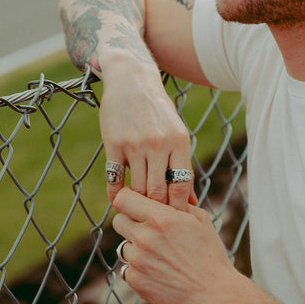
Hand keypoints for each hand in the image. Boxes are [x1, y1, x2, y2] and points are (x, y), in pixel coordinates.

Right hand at [100, 65, 195, 209]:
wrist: (132, 80)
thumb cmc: (157, 111)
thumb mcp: (177, 133)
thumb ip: (181, 165)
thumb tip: (190, 200)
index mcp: (179, 142)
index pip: (182, 184)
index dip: (179, 207)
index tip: (175, 219)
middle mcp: (159, 144)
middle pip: (159, 191)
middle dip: (158, 211)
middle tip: (155, 223)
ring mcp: (135, 144)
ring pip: (138, 188)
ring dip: (137, 205)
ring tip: (137, 214)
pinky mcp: (114, 143)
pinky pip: (115, 179)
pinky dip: (116, 195)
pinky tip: (119, 200)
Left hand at [112, 188, 231, 303]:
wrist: (212, 292)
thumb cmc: (209, 254)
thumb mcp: (200, 219)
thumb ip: (177, 203)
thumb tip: (164, 193)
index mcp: (161, 218)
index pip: (123, 198)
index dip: (127, 199)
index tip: (134, 203)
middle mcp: (145, 237)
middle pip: (118, 221)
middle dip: (130, 222)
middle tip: (147, 229)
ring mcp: (138, 261)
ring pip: (123, 246)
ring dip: (136, 248)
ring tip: (159, 254)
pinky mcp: (135, 280)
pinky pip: (127, 268)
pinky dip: (139, 269)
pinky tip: (159, 271)